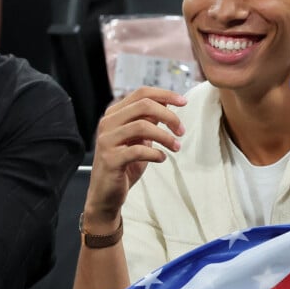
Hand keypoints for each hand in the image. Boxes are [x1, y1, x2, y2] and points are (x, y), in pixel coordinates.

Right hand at [83, 87, 186, 232]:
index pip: (141, 93)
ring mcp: (106, 140)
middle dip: (168, 116)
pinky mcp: (110, 159)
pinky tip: (161, 158)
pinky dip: (155, 153)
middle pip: (143, 105)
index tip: (183, 102)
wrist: (107, 195)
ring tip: (176, 147)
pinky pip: (138, 150)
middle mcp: (108, 123)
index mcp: (114, 114)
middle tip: (181, 130)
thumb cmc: (125, 166)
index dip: (164, 95)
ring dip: (165, 137)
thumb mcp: (139, 140)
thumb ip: (148, 122)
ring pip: (141, 126)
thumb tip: (167, 104)